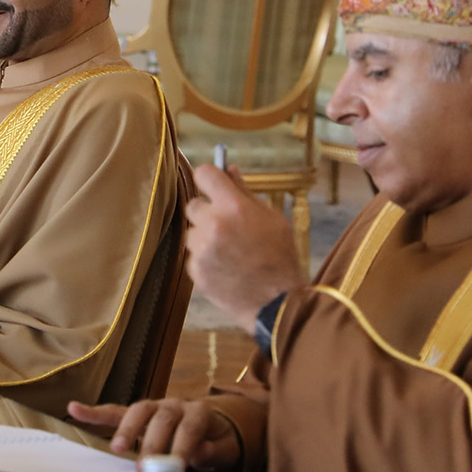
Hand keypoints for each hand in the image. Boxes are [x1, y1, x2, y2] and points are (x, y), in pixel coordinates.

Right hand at [66, 398, 240, 471]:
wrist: (212, 427)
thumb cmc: (215, 441)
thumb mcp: (224, 449)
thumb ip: (213, 451)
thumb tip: (199, 452)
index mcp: (199, 412)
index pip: (190, 427)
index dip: (183, 444)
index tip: (176, 465)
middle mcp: (175, 404)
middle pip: (162, 418)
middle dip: (152, 442)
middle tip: (144, 467)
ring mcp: (154, 406)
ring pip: (138, 411)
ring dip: (126, 429)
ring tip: (116, 449)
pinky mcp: (137, 414)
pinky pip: (115, 411)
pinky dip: (95, 412)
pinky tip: (74, 409)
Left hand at [184, 163, 305, 327]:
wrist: (276, 303)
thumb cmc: (279, 257)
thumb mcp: (272, 219)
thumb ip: (246, 192)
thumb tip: (230, 168)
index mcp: (234, 206)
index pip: (204, 173)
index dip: (209, 178)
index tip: (214, 185)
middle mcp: (214, 224)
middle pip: (194, 204)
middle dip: (208, 212)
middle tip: (228, 226)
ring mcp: (201, 248)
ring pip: (192, 232)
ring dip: (205, 237)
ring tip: (230, 251)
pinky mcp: (194, 269)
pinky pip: (193, 254)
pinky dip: (205, 258)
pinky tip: (225, 266)